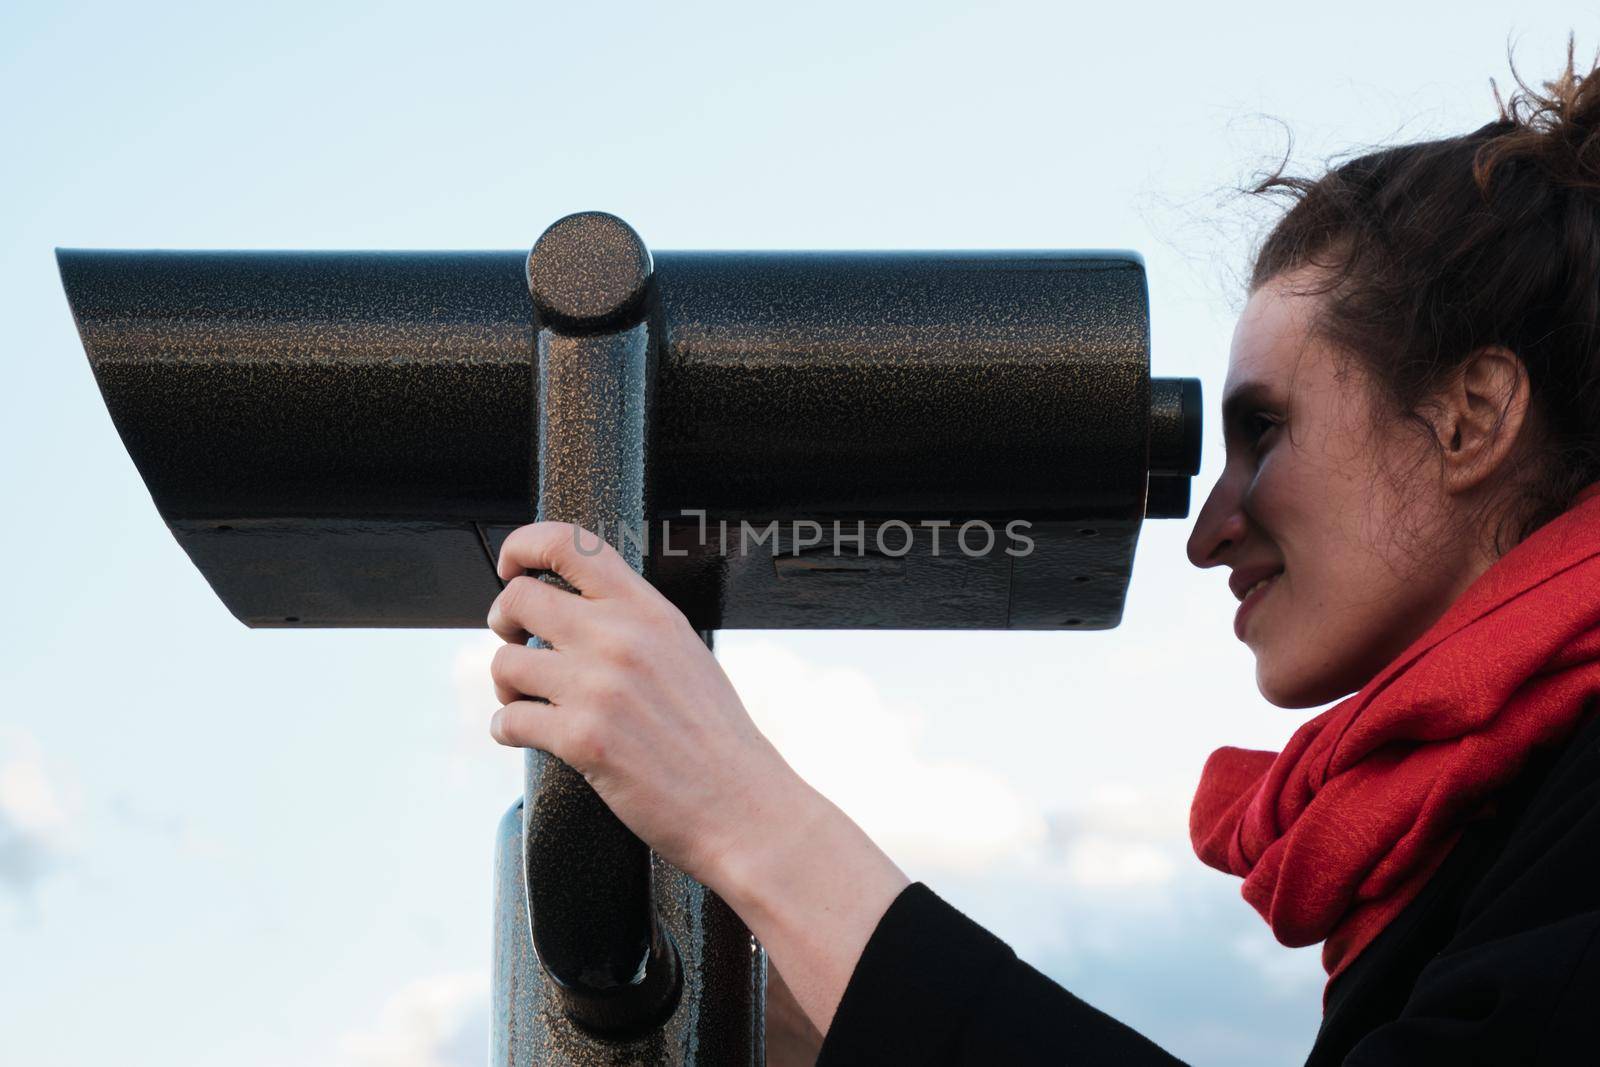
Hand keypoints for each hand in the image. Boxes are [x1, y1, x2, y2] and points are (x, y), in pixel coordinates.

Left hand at [486, 519, 910, 1037]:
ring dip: (505, 685)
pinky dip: (506, 729)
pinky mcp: (583, 739)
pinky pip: (508, 720)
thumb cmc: (716, 741)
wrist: (745, 807)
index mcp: (650, 611)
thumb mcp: (685, 655)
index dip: (524, 545)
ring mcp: (600, 687)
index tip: (511, 567)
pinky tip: (523, 736)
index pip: (570, 545)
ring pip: (505, 662)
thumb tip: (576, 612)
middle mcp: (622, 638)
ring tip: (526, 701)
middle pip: (520, 598)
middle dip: (503, 621)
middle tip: (514, 643)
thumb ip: (635, 627)